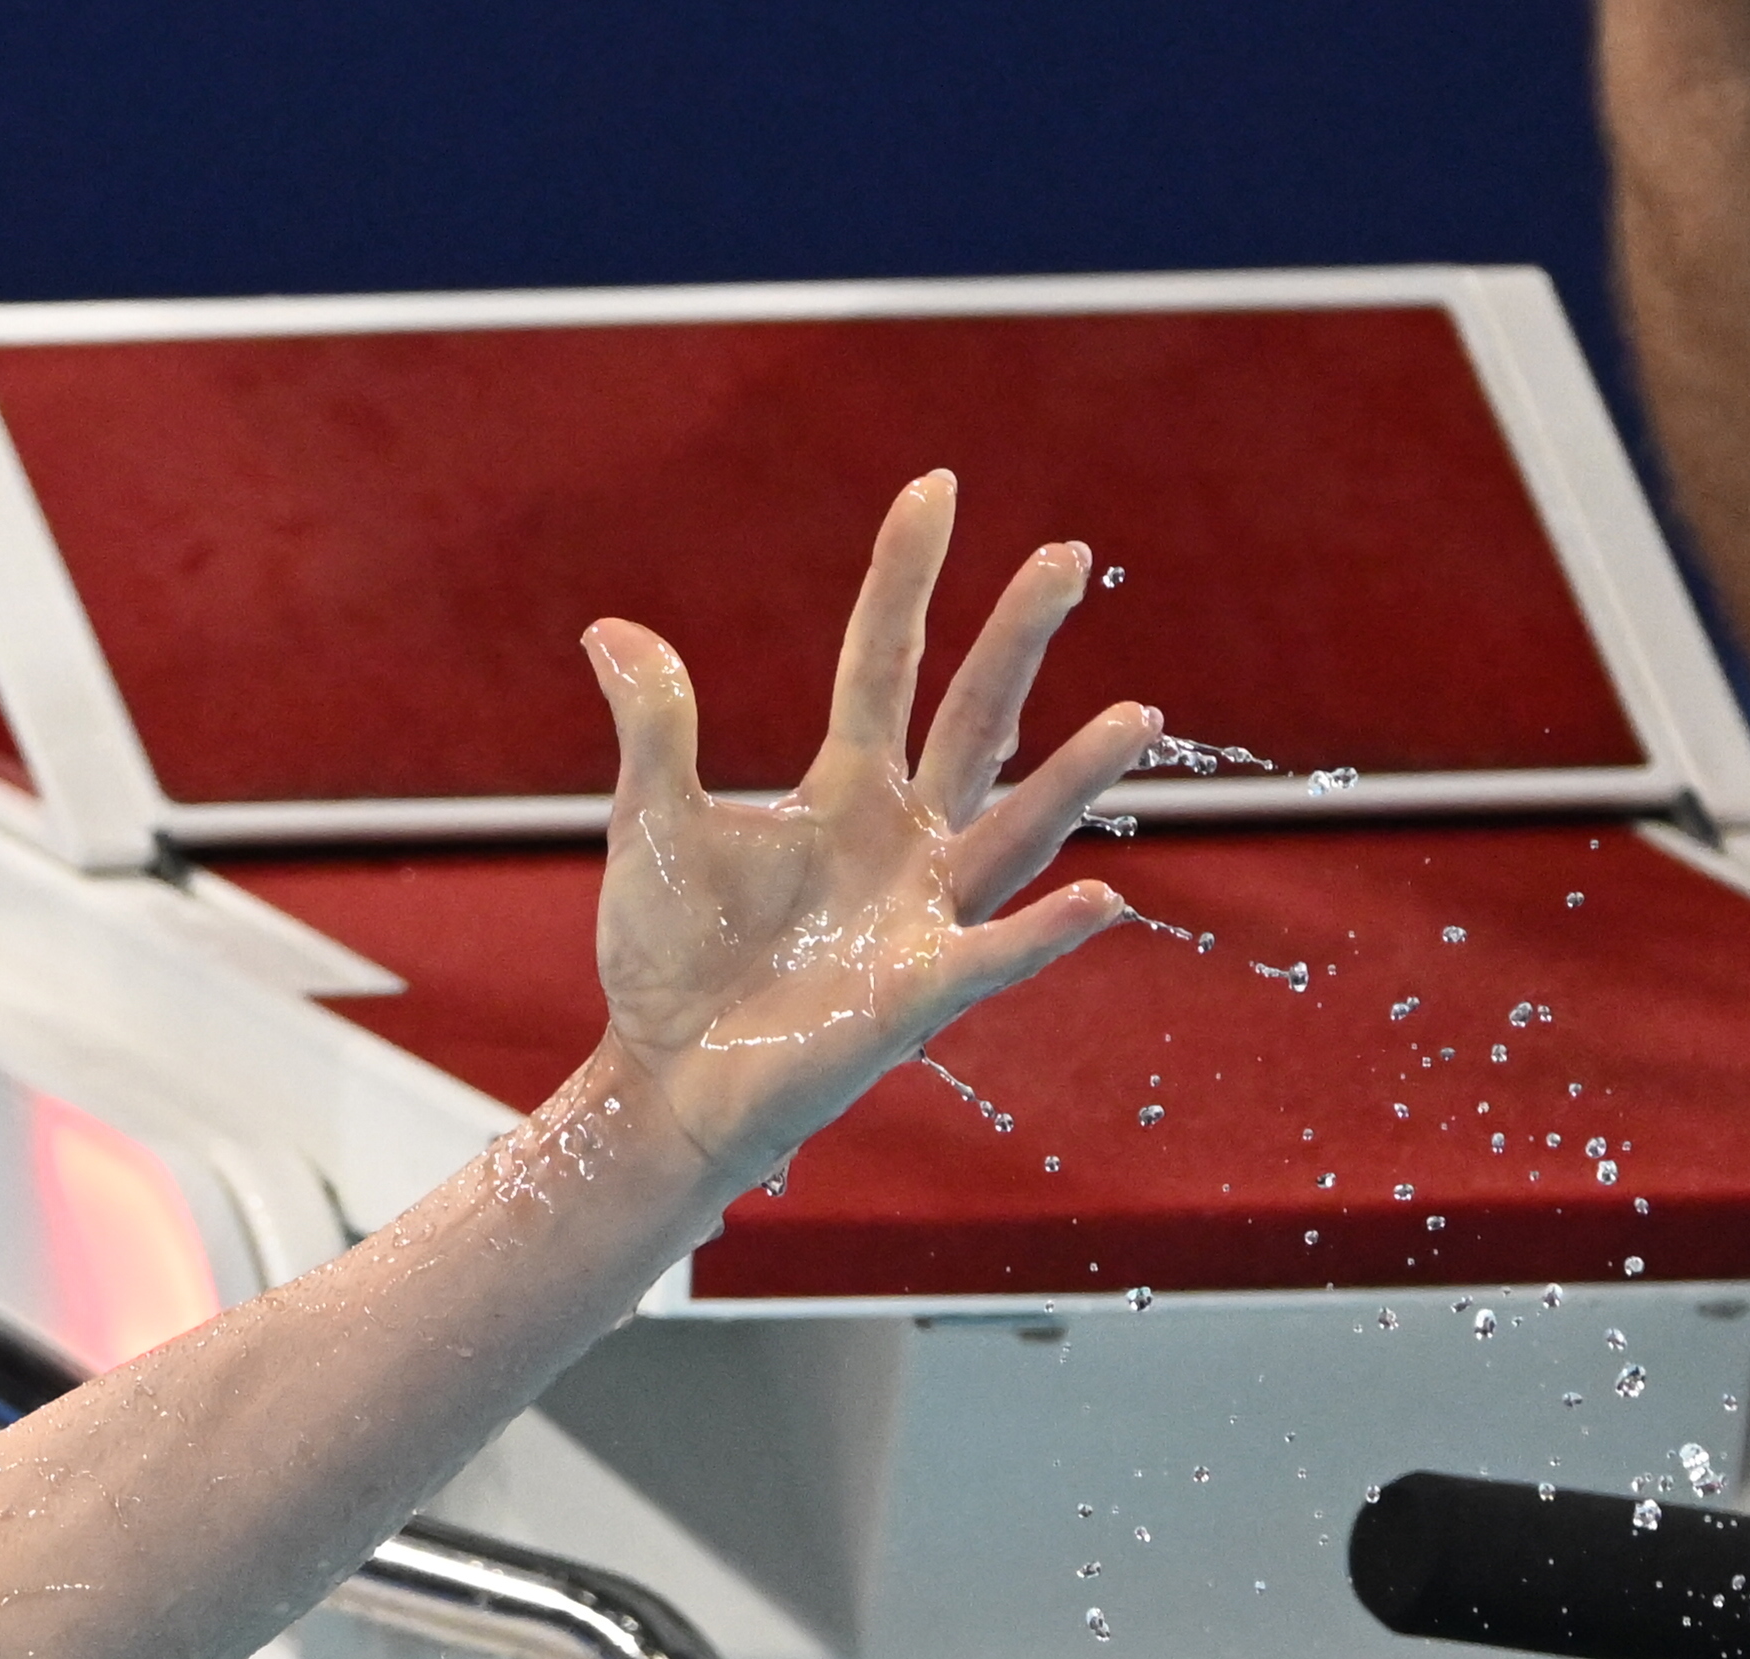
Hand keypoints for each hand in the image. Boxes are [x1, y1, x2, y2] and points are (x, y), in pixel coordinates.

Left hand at [579, 476, 1160, 1185]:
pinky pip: (993, 956)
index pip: (882, 663)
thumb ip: (653, 732)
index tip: (935, 486)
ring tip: (1138, 715)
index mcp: (843, 793)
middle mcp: (902, 839)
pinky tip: (1100, 899)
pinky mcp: (918, 993)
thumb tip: (611, 628)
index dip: (904, 578)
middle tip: (1065, 552)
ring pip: (1015, 829)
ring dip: (1074, 777)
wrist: (666, 1081)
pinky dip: (1043, 933)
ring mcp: (922, 913)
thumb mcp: (653, 830)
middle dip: (1015, 640)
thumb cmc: (672, 961)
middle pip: (972, 720)